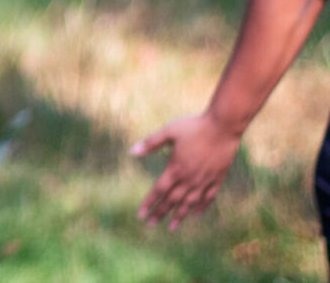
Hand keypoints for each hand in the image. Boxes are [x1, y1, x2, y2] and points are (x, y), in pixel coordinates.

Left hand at [133, 113, 240, 228]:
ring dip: (180, 215)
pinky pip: (208, 197)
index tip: (141, 215)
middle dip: (161, 212)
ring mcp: (205, 180)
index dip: (149, 203)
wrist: (223, 127)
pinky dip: (201, 206)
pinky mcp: (218, 178)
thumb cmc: (194, 127)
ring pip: (190, 203)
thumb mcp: (169, 131)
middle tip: (151, 224)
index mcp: (176, 168)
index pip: (159, 190)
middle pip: (173, 200)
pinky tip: (196, 213)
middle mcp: (190, 178)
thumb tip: (131, 151)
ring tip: (172, 226)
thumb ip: (150, 143)